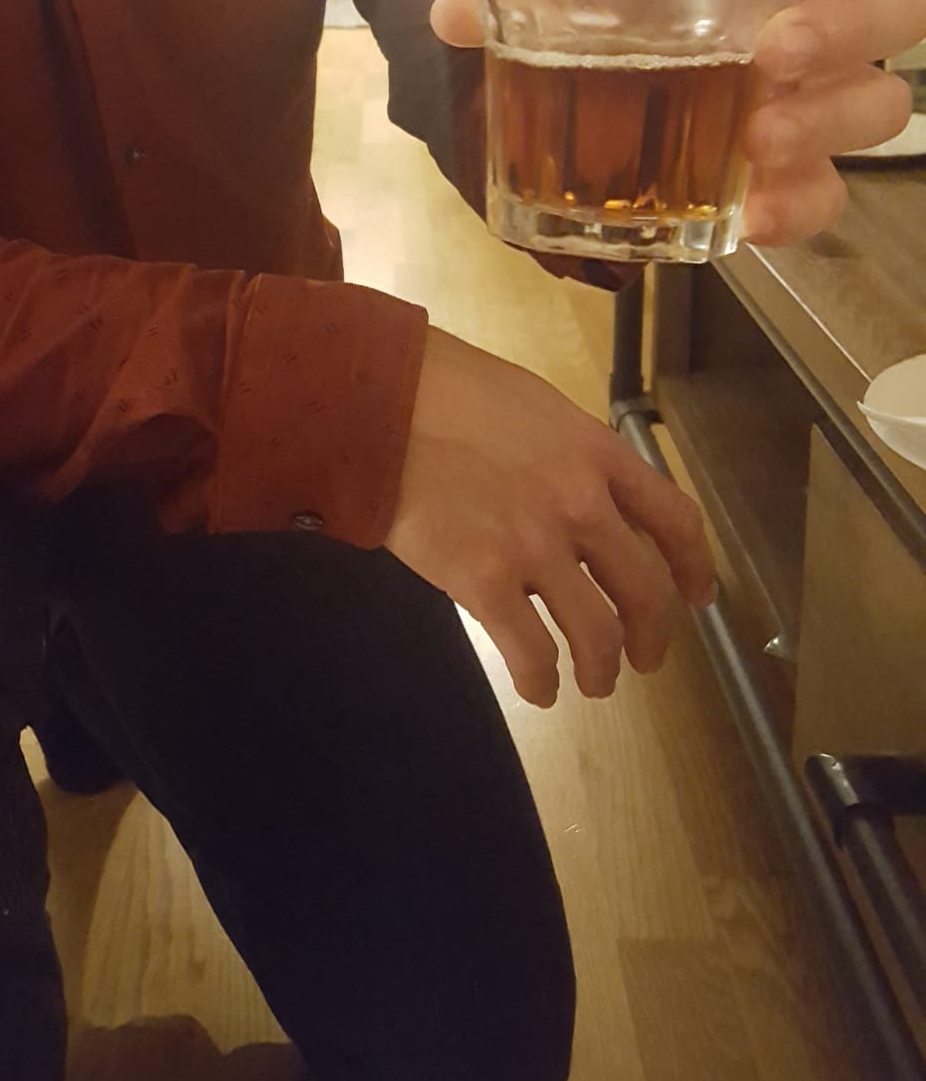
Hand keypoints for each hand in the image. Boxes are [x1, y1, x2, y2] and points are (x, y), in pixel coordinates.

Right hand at [388, 325, 714, 706]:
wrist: (383, 401)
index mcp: (598, 454)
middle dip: (651, 636)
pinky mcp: (484, 581)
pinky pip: (531, 652)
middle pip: (644, 591)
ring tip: (593, 683)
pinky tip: (537, 689)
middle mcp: (582, 505)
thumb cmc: (447, 390)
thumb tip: (585, 495)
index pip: (674, 519)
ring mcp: (535, 546)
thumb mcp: (536, 408)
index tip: (696, 597)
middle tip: (644, 659)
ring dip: (601, 670)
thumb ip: (571, 454)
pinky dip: (540, 682)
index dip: (693, 567)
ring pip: (597, 634)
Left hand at [431, 0, 925, 247]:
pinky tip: (751, 217)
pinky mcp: (800, 171)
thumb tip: (448, 12)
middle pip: (898, 9)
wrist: (595, 78)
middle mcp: (827, 9)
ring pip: (881, 104)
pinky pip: (830, 195)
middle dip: (849, 30)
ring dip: (828, 120)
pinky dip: (798, 208)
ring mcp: (824, 94)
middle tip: (775, 52)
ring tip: (757, 135)